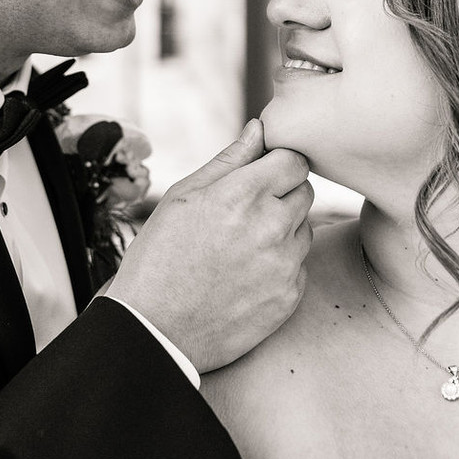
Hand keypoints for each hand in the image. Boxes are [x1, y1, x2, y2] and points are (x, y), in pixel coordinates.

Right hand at [105, 120, 312, 372]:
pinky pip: (299, 267)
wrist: (154, 330)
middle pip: (304, 191)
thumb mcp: (183, 197)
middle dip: (282, 195)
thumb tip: (260, 128)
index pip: (294, 160)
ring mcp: (284, 265)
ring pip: (304, 229)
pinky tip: (246, 276)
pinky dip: (280, 266)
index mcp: (242, 194)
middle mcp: (271, 226)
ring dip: (283, 231)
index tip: (262, 176)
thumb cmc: (160, 257)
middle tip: (245, 214)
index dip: (279, 164)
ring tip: (241, 248)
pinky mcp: (289, 297)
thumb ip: (229, 160)